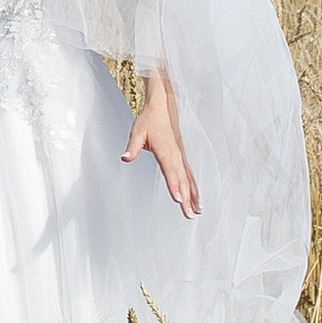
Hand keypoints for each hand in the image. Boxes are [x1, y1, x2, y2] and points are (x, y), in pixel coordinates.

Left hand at [123, 82, 198, 216]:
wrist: (163, 108)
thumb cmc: (149, 121)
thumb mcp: (137, 132)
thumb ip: (132, 147)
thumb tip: (125, 158)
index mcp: (165, 151)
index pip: (170, 171)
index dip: (174, 186)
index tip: (178, 200)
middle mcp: (176, 155)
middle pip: (182, 180)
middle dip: (186, 198)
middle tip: (189, 214)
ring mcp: (181, 157)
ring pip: (189, 180)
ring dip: (193, 196)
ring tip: (197, 211)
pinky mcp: (182, 157)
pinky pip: (190, 175)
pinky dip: (194, 188)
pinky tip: (197, 199)